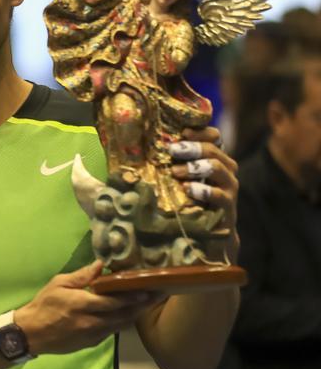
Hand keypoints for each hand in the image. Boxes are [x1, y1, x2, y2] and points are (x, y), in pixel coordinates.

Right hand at [15, 261, 157, 354]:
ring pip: (121, 325)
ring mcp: (93, 335)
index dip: (134, 296)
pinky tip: (127, 315)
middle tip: (158, 296)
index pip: (115, 301)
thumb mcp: (58, 284)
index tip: (149, 290)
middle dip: (142, 305)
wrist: (31, 333)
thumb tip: (101, 265)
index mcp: (84, 304)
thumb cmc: (44, 305)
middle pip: (124, 314)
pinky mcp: (92, 343)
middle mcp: (92, 321)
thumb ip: (81, 276)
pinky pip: (112, 332)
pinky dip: (121, 323)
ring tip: (147, 305)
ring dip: (134, 315)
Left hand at [170, 126, 239, 258]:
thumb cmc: (186, 203)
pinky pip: (219, 194)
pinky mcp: (228, 205)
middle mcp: (226, 169)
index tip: (181, 131)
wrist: (207, 236)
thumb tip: (138, 152)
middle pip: (213, 149)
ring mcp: (229, 187)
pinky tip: (187, 190)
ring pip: (218, 167)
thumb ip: (168, 164)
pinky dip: (203, 190)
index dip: (200, 131)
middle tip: (172, 150)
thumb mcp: (177, 180)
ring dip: (195, 166)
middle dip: (192, 147)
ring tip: (175, 171)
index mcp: (214, 158)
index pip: (214, 136)